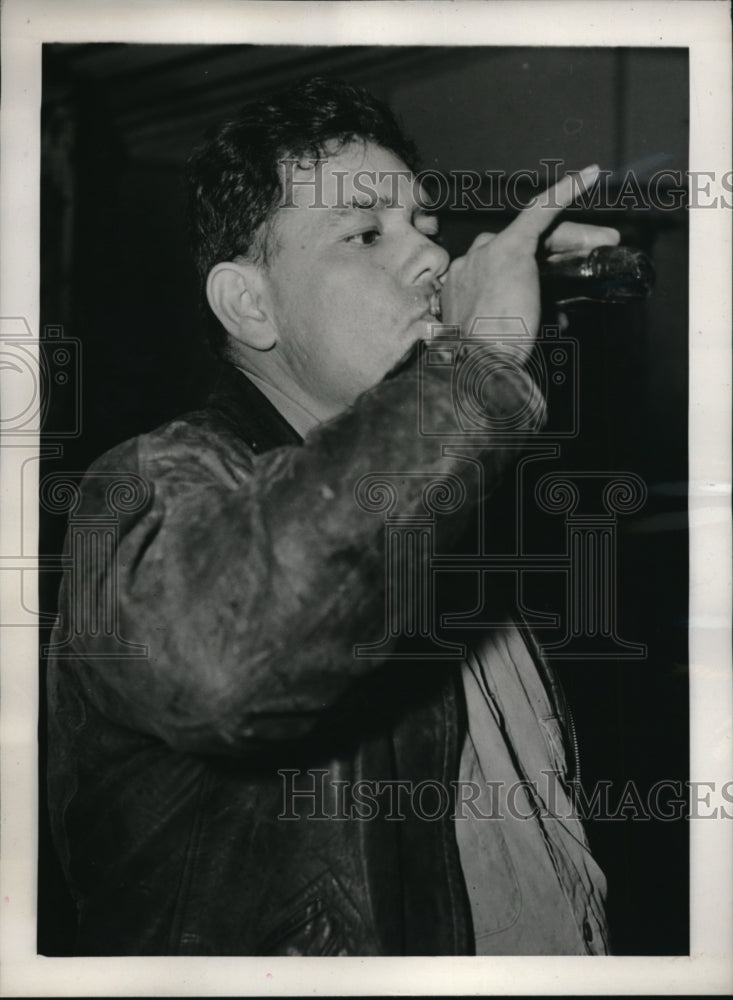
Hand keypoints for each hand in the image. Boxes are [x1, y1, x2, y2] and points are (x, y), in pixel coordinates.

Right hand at [439, 165, 618, 362]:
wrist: (476, 365)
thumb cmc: (486, 362)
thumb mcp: (502, 338)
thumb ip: (522, 320)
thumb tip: (556, 316)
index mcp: (464, 286)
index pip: (502, 264)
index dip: (531, 267)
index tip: (548, 271)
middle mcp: (470, 264)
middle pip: (519, 246)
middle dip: (560, 249)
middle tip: (594, 251)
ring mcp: (486, 255)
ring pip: (534, 237)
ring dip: (571, 238)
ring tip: (602, 242)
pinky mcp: (511, 249)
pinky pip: (540, 211)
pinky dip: (566, 191)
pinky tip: (589, 176)